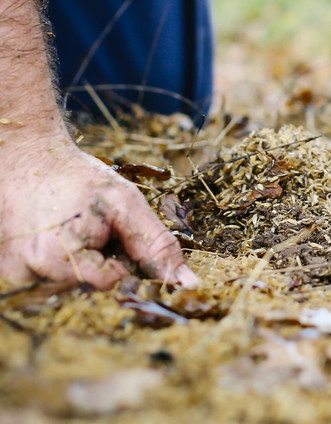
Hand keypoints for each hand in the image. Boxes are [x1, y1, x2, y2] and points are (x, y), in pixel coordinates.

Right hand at [0, 133, 197, 288]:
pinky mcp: (13, 279)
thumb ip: (157, 246)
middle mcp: (29, 277)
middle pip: (93, 291)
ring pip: (75, 292)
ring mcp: (17, 280)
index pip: (114, 283)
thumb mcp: (126, 205)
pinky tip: (60, 243)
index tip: (112, 230)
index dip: (123, 258)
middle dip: (103, 264)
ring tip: (74, 233)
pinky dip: (66, 270)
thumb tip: (188, 284)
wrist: (31, 164)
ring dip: (84, 267)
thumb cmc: (80, 181)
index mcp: (55, 259)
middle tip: (91, 230)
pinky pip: (55, 288)